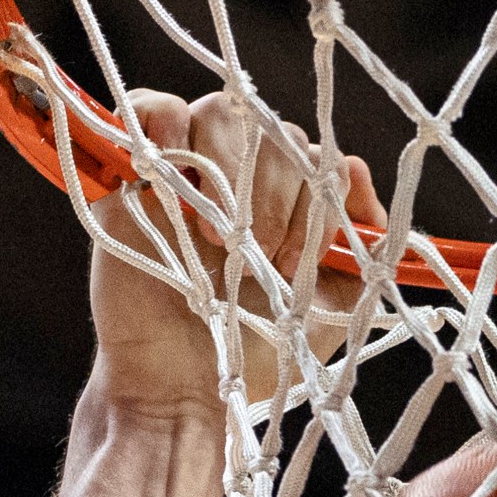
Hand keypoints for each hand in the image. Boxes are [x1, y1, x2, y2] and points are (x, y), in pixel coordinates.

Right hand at [88, 91, 386, 414]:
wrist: (187, 389)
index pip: (318, 157)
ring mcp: (192, 172)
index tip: (297, 262)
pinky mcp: (138, 174)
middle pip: (274, 131)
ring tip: (220, 242)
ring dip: (230, 172)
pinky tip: (173, 166)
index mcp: (291, 204)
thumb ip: (359, 243)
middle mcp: (245, 180)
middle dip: (276, 195)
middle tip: (261, 260)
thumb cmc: (258, 353)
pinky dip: (165, 122)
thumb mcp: (332, 304)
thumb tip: (354, 167)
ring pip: (224, 115)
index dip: (316, 200)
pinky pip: (154, 107)